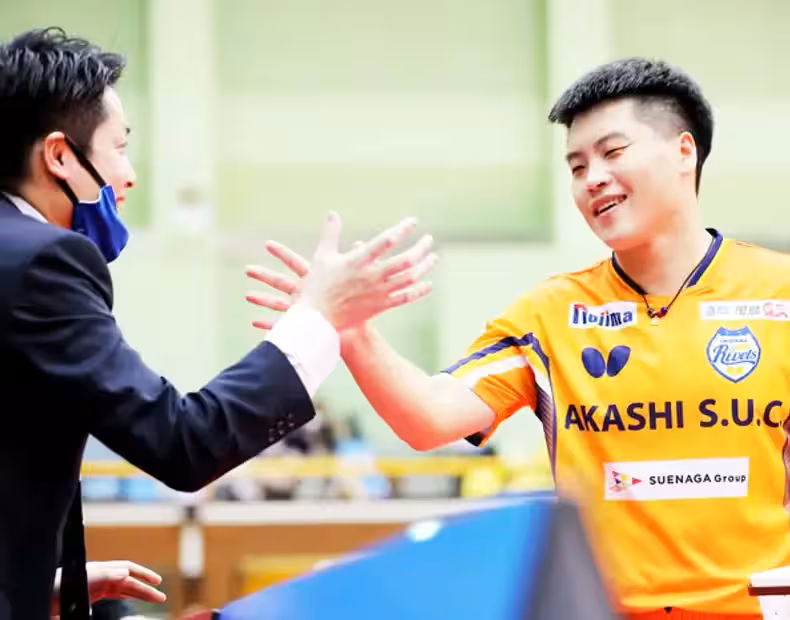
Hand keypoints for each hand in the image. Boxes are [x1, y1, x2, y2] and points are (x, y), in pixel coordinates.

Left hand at [51, 560, 166, 615]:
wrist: (39, 597)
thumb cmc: (57, 592)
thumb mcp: (82, 583)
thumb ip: (104, 576)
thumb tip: (126, 573)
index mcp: (98, 571)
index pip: (127, 572)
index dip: (143, 576)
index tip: (157, 582)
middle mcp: (99, 575)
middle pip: (128, 579)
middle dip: (145, 588)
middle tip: (161, 596)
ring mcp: (95, 584)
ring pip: (123, 587)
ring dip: (139, 592)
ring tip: (154, 598)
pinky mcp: (91, 593)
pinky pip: (114, 592)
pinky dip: (127, 595)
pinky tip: (134, 598)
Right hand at [246, 212, 436, 331]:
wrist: (317, 318)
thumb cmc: (318, 285)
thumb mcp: (323, 255)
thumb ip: (330, 233)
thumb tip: (332, 212)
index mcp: (358, 260)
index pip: (386, 241)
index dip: (402, 229)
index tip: (413, 221)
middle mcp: (372, 276)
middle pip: (405, 260)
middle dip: (421, 248)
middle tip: (429, 240)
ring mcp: (379, 292)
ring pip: (409, 278)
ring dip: (425, 267)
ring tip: (433, 257)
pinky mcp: (381, 306)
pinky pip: (405, 298)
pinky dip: (419, 291)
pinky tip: (428, 284)